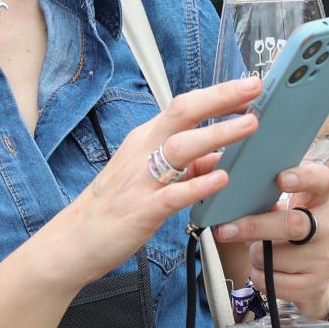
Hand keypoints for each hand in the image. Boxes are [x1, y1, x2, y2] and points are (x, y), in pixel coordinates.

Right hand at [53, 76, 261, 284]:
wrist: (76, 239)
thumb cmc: (114, 206)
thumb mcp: (150, 177)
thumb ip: (186, 166)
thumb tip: (219, 155)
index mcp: (145, 140)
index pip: (184, 108)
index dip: (218, 95)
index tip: (249, 88)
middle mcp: (142, 152)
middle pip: (181, 113)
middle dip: (219, 97)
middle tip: (253, 88)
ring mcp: (141, 180)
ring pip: (179, 148)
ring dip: (216, 134)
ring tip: (249, 125)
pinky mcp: (141, 210)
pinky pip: (172, 194)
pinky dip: (197, 185)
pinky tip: (221, 178)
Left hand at [211, 163, 328, 316]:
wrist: (308, 276)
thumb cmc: (284, 235)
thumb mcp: (280, 211)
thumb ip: (262, 200)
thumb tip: (222, 197)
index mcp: (316, 201)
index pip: (320, 180)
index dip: (303, 177)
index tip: (280, 178)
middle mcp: (326, 228)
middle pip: (292, 225)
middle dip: (254, 227)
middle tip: (224, 230)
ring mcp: (324, 258)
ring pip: (274, 258)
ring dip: (255, 257)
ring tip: (262, 253)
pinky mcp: (316, 284)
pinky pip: (273, 282)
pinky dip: (260, 277)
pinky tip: (267, 271)